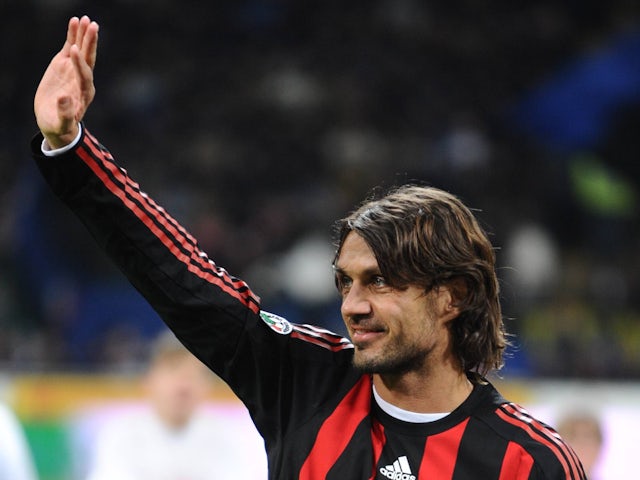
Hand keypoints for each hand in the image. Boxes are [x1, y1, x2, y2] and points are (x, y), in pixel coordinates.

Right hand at [34, 16, 98, 148]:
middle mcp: (83, 80)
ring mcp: (75, 71)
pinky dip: (72, 35)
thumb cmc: (60, 125)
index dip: (79, 63)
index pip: (84, 75)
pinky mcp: (65, 65)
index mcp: (84, 93)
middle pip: (88, 60)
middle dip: (89, 44)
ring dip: (83, 35)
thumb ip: (65, 113)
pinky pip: (70, 47)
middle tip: (92, 26)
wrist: (57, 122)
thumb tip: (64, 98)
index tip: (73, 49)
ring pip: (81, 51)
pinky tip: (74, 21)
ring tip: (85, 19)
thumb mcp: (62, 123)